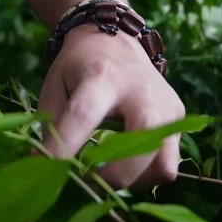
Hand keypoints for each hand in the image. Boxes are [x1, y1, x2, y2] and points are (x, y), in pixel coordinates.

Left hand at [38, 25, 184, 189]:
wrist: (115, 38)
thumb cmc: (79, 66)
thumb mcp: (56, 86)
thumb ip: (51, 126)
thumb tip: (43, 167)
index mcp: (102, 77)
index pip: (84, 115)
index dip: (66, 146)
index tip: (51, 170)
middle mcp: (142, 90)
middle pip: (140, 146)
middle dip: (112, 177)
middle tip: (86, 182)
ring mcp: (166, 104)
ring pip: (162, 165)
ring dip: (132, 181)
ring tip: (107, 174)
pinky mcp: (178, 116)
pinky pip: (167, 162)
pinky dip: (145, 174)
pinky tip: (124, 163)